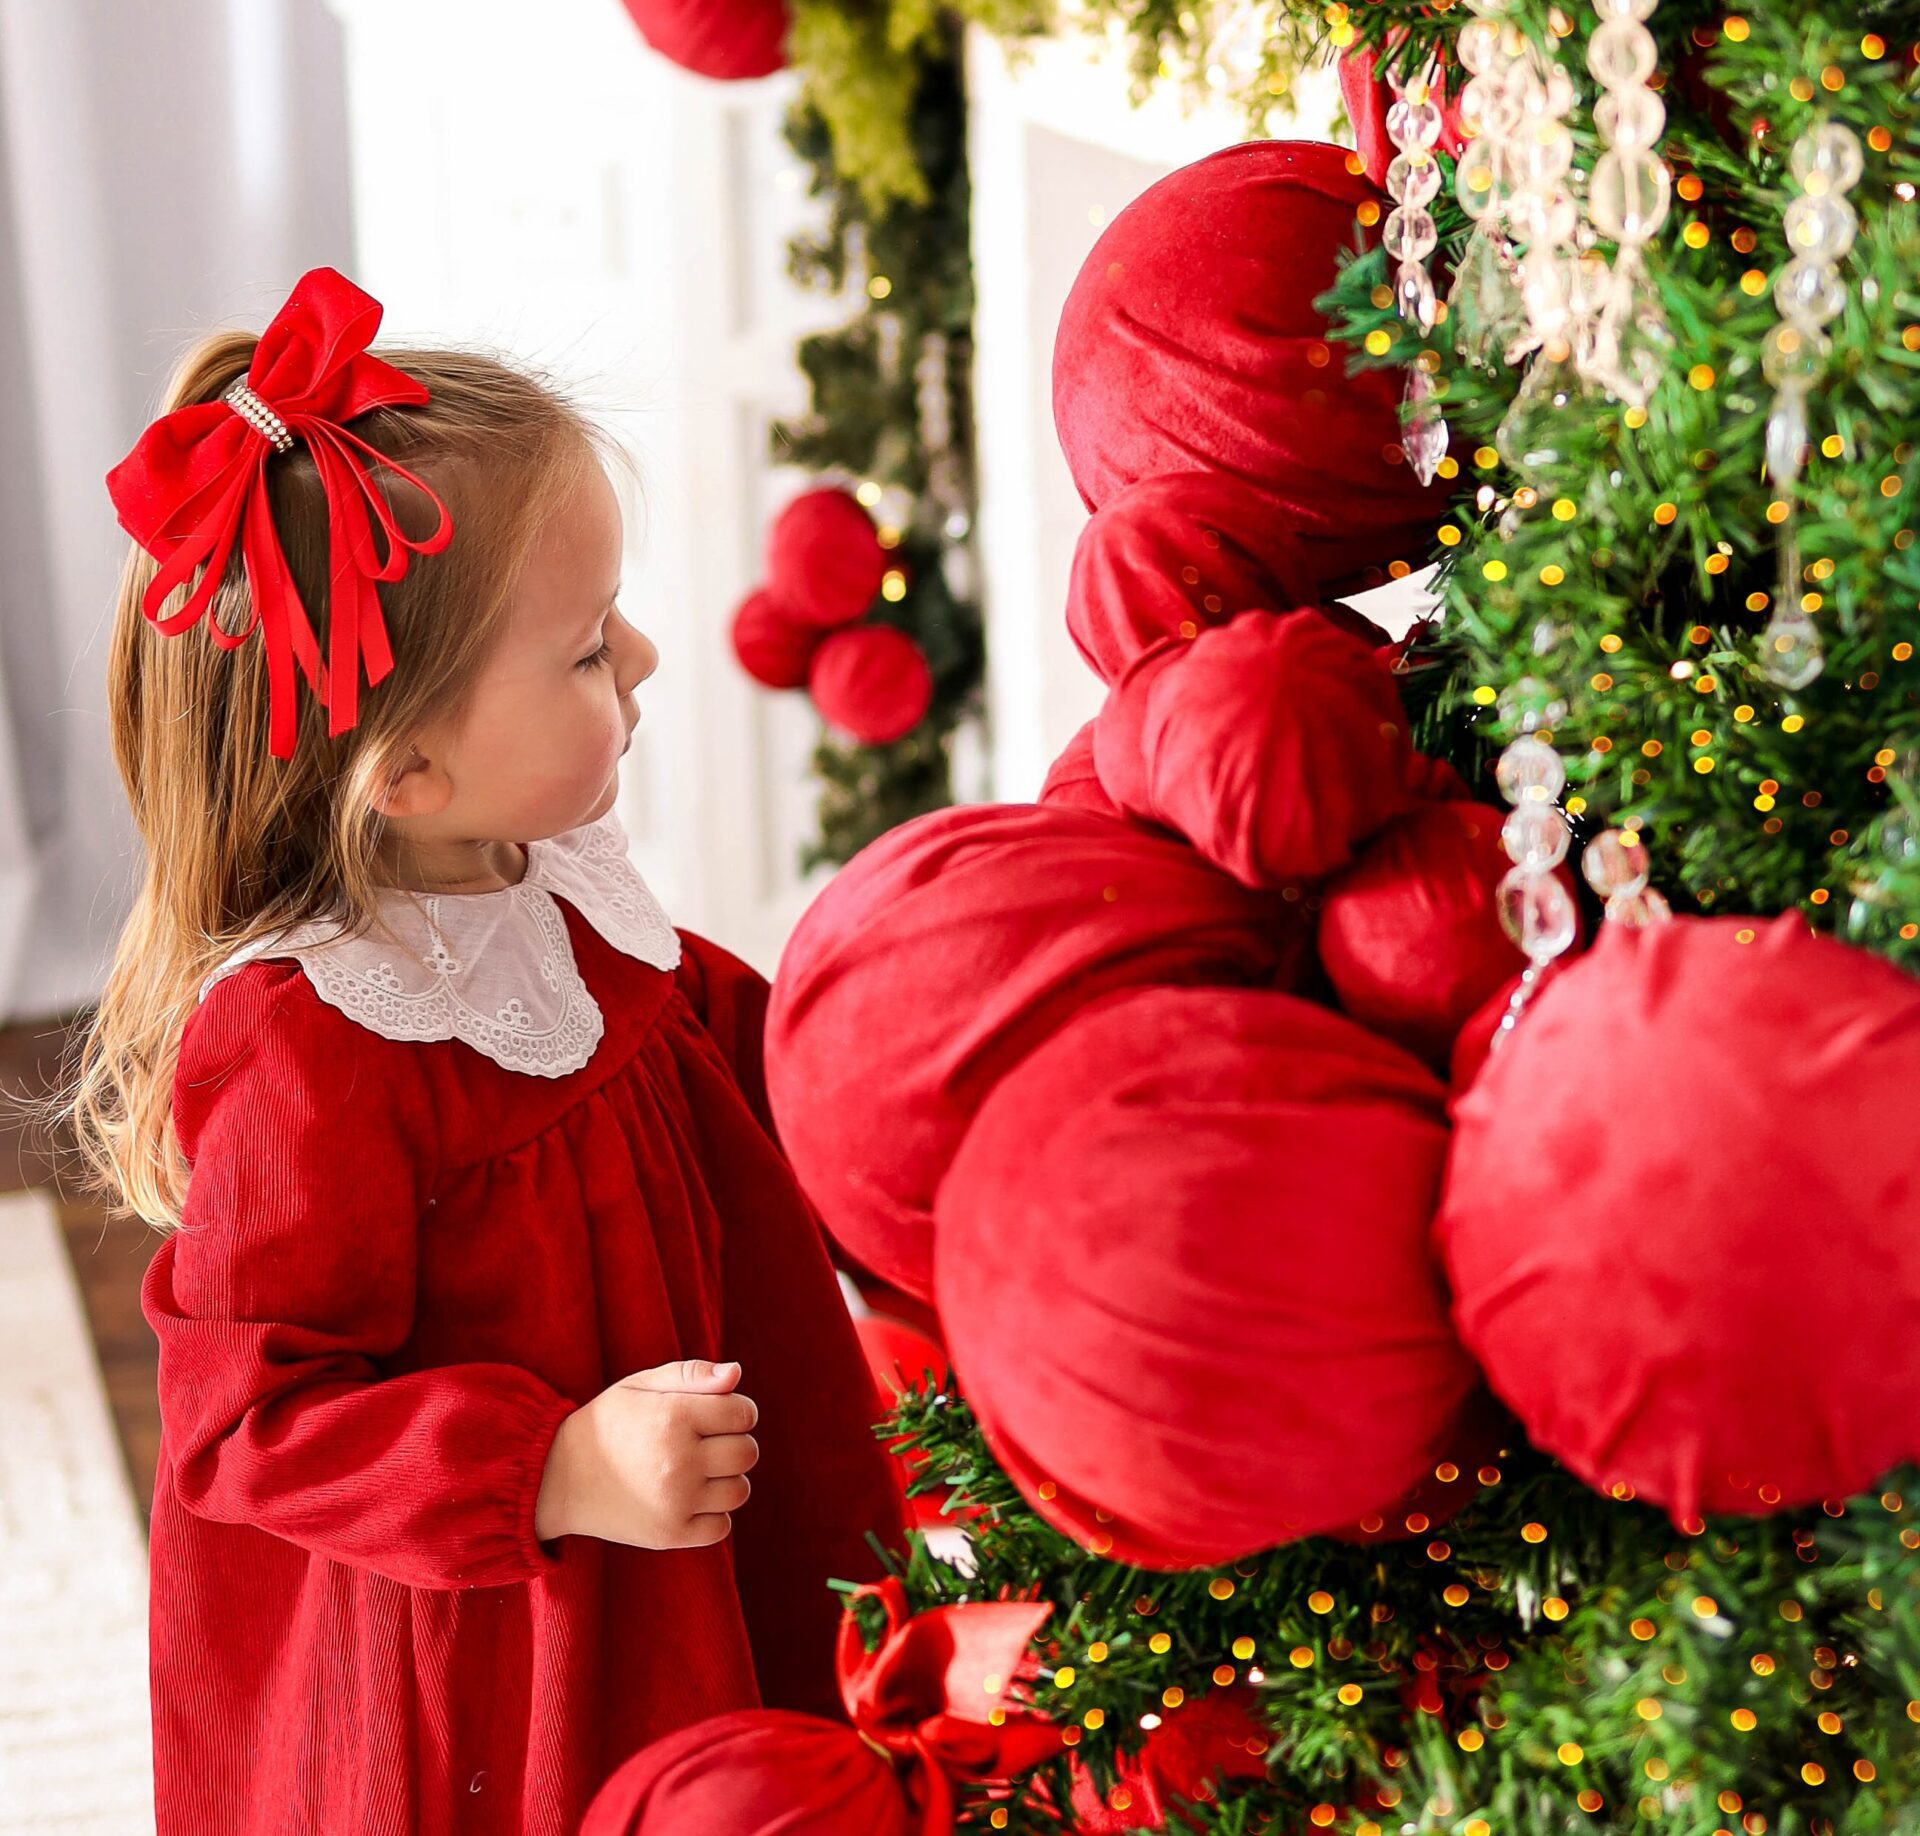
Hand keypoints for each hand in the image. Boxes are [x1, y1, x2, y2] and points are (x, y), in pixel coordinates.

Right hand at [534, 1358, 758, 1549]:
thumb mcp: (642, 1385)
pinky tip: (689, 1499)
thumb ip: (692, 1374)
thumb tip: (737, 1372)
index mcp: (674, 1416)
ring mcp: (675, 1501)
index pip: (744, 1413)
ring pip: (739, 1490)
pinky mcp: (669, 1534)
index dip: (737, 1411)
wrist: (559, 1477)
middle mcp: (679, 1460)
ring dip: (726, 1480)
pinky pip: (721, 1527)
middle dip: (734, 1443)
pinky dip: (712, 1514)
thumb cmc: (610, 1423)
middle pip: (747, 1452)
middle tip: (705, 1444)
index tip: (717, 1415)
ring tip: (695, 1472)